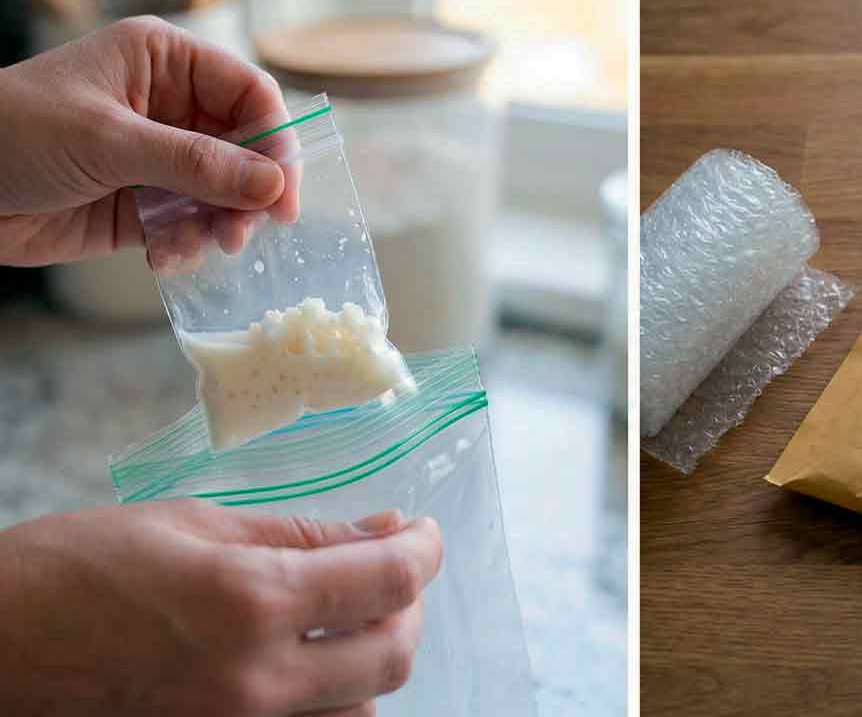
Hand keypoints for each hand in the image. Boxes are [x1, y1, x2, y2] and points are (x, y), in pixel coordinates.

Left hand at [0, 16, 299, 266]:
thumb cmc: (13, 133)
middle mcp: (169, 107)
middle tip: (243, 232)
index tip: (282, 195)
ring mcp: (157, 158)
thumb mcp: (109, 142)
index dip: (275, 141)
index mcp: (164, 63)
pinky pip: (191, 225)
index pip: (249, 93)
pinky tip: (163, 258)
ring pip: (224, 193)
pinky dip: (188, 245)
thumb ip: (196, 164)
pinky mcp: (142, 204)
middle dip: (249, 193)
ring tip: (204, 247)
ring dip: (221, 225)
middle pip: (247, 149)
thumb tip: (272, 185)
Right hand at [0, 500, 443, 715]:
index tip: (421, 532)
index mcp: (250, 602)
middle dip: (409, 604)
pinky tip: (311, 663)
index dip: (423, 550)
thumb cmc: (75, 570)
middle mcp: (255, 682)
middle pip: (393, 656)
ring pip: (362, 709)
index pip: (388, 581)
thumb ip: (301, 535)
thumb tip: (382, 534)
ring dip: (373, 658)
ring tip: (349, 616)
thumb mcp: (195, 525)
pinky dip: (332, 700)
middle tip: (390, 567)